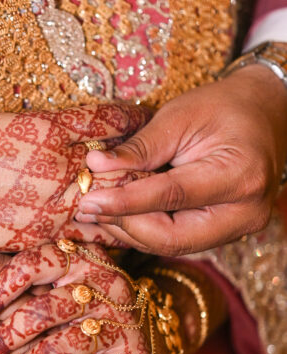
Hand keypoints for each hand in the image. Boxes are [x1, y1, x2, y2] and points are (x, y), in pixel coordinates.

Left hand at [0, 243, 178, 353]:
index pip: (31, 265)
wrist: (151, 332)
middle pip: (41, 311)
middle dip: (2, 339)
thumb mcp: (65, 282)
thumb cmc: (88, 306)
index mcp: (81, 258)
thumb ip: (28, 286)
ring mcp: (122, 320)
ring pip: (58, 348)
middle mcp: (105, 283)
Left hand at [76, 65, 286, 254]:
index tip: (88, 201)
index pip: (172, 197)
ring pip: (172, 245)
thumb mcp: (180, 116)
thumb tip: (95, 166)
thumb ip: (140, 147)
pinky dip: (144, 230)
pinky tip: (117, 216)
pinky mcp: (222, 232)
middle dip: (125, 225)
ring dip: (129, 230)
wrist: (265, 114)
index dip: (125, 202)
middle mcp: (244, 212)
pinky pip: (177, 240)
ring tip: (96, 211)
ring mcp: (236, 227)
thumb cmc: (224, 108)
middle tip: (87, 209)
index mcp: (240, 175)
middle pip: (172, 238)